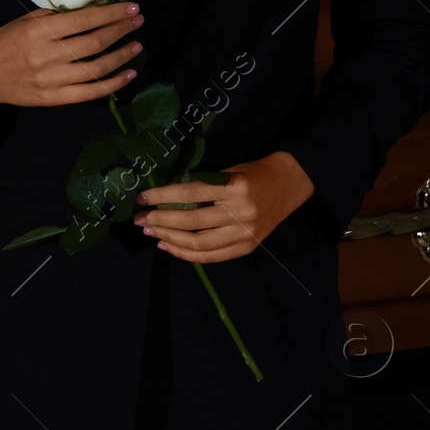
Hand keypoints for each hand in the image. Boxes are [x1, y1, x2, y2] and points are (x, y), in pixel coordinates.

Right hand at [0, 1, 144, 114]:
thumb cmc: (6, 41)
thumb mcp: (28, 20)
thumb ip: (60, 14)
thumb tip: (97, 5)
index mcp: (39, 31)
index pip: (84, 20)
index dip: (111, 13)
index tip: (132, 7)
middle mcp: (46, 55)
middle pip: (94, 42)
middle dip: (121, 30)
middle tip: (138, 22)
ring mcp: (50, 80)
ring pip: (95, 68)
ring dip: (121, 56)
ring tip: (137, 46)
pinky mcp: (52, 98)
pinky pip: (88, 93)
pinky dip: (112, 84)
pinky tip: (128, 75)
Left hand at [131, 151, 315, 263]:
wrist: (290, 183)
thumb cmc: (254, 173)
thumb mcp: (228, 172)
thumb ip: (202, 186)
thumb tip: (164, 199)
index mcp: (234, 188)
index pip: (190, 194)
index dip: (162, 197)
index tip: (142, 198)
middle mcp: (240, 213)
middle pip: (191, 222)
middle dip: (159, 221)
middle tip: (139, 219)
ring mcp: (245, 233)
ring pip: (198, 244)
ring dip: (169, 239)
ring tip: (150, 232)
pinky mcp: (247, 247)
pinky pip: (211, 256)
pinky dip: (187, 254)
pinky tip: (168, 246)